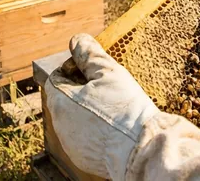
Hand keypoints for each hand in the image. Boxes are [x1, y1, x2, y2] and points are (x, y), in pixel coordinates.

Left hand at [44, 34, 159, 180]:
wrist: (142, 148)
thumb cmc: (125, 108)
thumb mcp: (109, 71)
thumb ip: (89, 53)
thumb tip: (76, 40)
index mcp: (60, 101)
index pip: (57, 77)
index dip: (75, 70)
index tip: (95, 72)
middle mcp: (60, 124)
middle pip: (65, 98)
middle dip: (82, 90)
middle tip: (107, 88)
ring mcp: (70, 144)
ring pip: (75, 119)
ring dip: (88, 111)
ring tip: (114, 109)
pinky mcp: (83, 158)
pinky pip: (85, 138)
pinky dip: (95, 131)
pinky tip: (114, 128)